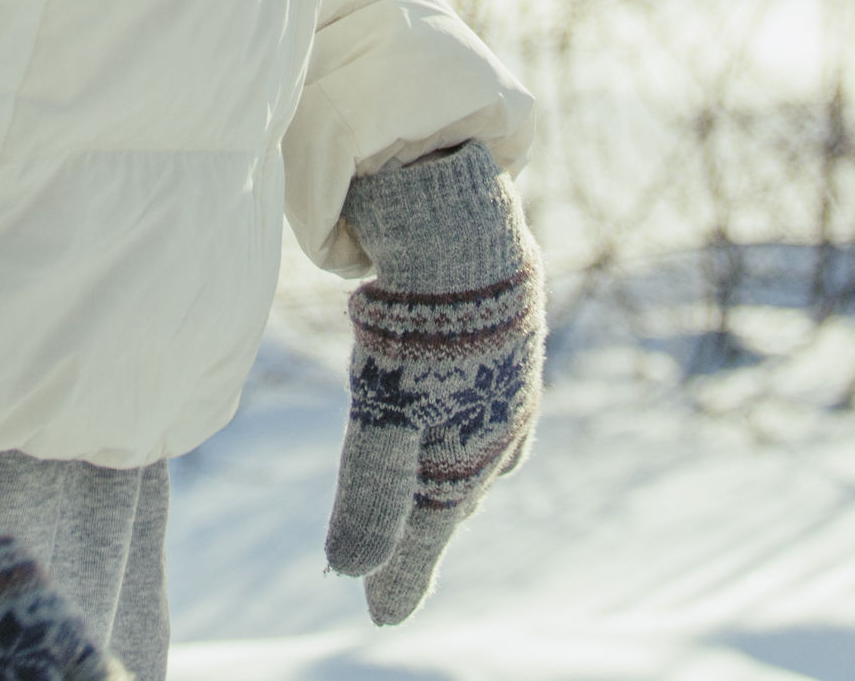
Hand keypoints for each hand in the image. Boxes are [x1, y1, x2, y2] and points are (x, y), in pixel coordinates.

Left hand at [324, 139, 541, 624]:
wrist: (461, 234)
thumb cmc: (424, 339)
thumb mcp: (387, 424)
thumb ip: (371, 496)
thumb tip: (350, 571)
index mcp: (470, 463)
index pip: (427, 536)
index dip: (404, 577)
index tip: (382, 620)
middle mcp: (497, 429)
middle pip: (457, 495)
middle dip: (434, 527)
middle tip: (409, 558)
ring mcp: (504, 380)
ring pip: (478, 446)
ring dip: (458, 472)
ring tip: (443, 490)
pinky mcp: (501, 334)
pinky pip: (482, 396)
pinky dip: (467, 417)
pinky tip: (458, 401)